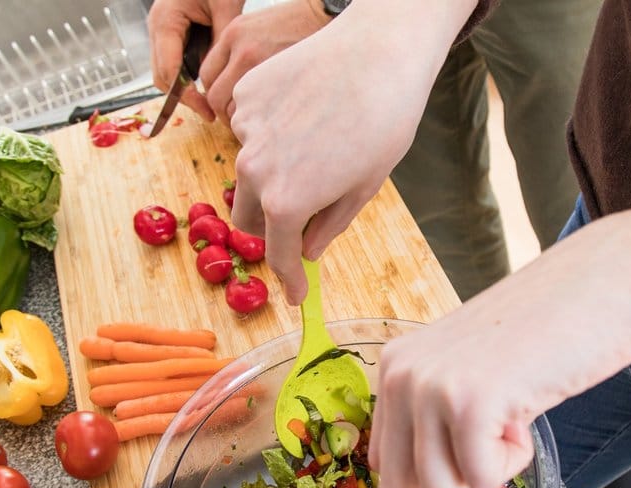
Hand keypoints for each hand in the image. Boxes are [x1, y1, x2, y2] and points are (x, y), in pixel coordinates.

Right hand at [147, 0, 244, 121]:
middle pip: (162, 77)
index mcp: (165, 20)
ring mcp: (162, 33)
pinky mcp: (171, 37)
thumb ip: (222, 38)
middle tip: (211, 113)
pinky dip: (188, 79)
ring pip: (166, 74)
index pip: (169, 70)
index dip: (186, 95)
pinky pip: (175, 64)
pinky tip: (209, 87)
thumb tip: (222, 73)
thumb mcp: (226, 5)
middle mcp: (157, 28)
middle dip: (183, 98)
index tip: (207, 109)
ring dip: (185, 91)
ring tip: (212, 104)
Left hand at [199, 0, 329, 124]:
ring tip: (256, 120)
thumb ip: (236, 51)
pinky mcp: (278, 76)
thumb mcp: (256, 26)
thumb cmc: (294, 23)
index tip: (224, 102)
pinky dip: (258, 118)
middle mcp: (240, 48)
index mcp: (232, 34)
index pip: (206, 75)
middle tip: (237, 119)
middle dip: (222, 113)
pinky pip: (256, 109)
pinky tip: (269, 117)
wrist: (323, 14)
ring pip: (233, 108)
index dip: (213, 94)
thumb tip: (227, 86)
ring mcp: (259, 63)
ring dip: (241, 119)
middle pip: (215, 95)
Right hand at [229, 0, 476, 303]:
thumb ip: (329, 225)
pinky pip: (250, 126)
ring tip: (314, 152)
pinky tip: (305, 115)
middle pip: (249, 217)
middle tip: (298, 222)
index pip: (277, 255)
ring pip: (249, 168)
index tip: (295, 293)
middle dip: (271, 228)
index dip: (288, 279)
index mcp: (286, 202)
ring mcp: (245, 128)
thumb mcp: (363, 186)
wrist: (380, 52)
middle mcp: (255, 169)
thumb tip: (307, 251)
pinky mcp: (246, 94)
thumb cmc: (385, 121)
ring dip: (271, 175)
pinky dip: (270, 132)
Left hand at [370, 202, 630, 487]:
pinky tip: (526, 413)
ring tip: (514, 425)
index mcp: (394, 368)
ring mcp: (429, 387)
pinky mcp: (468, 401)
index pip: (382, 468)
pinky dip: (514, 463)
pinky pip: (480, 480)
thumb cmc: (548, 333)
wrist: (604, 284)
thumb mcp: (472, 376)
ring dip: (487, 477)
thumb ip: (439, 428)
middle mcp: (398, 375)